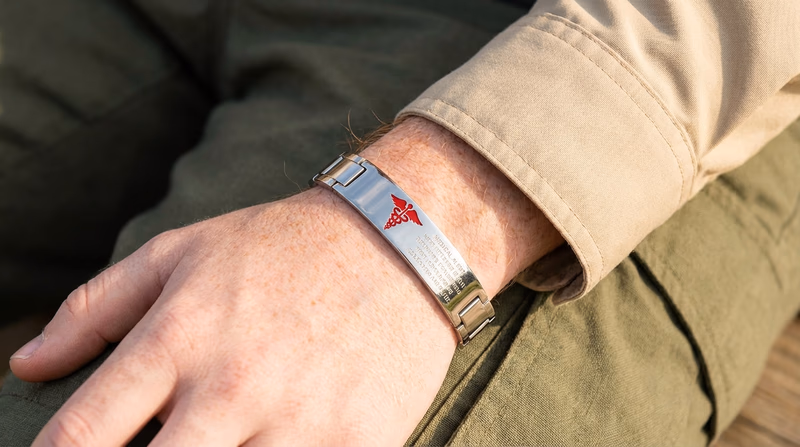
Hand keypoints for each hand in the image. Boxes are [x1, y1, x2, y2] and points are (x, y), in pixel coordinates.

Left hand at [10, 118, 561, 445]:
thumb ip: (96, 307)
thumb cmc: (282, 245)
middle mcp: (232, 384)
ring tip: (224, 445)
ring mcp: (299, 421)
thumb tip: (26, 364)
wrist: (399, 238)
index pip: (80, 437)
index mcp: (179, 337)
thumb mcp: (183, 251)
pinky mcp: (358, 443)